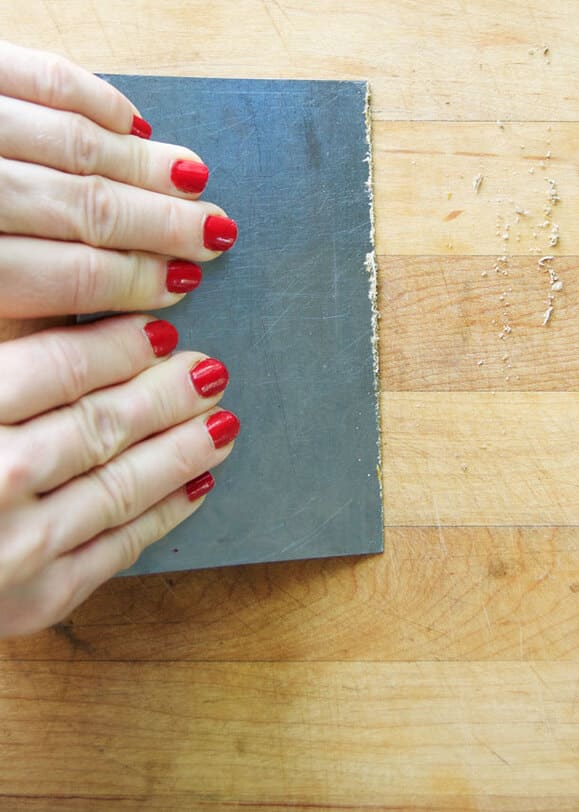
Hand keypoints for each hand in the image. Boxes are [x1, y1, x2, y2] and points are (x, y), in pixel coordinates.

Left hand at [0, 40, 237, 317]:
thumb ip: (26, 308)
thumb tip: (102, 327)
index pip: (67, 276)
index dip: (131, 284)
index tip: (176, 287)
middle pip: (84, 206)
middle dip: (159, 224)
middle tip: (211, 234)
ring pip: (76, 142)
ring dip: (142, 165)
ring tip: (191, 179)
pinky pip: (43, 77)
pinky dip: (96, 99)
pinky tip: (132, 123)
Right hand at [0, 313, 239, 637]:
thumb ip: (6, 359)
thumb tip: (82, 311)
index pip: (58, 367)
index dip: (120, 344)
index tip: (160, 328)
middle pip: (100, 423)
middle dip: (166, 394)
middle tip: (208, 370)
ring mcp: (13, 551)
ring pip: (121, 485)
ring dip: (182, 450)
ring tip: (220, 422)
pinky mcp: (33, 602)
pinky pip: (117, 549)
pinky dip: (163, 513)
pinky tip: (197, 484)